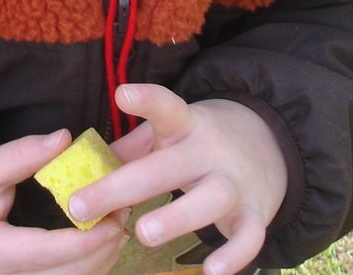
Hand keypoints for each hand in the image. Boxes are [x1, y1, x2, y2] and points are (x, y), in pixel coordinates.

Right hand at [0, 130, 128, 274]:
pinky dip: (93, 263)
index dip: (87, 237)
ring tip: (120, 218)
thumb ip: (22, 154)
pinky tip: (105, 236)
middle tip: (125, 209)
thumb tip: (65, 139)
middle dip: (104, 246)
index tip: (115, 212)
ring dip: (104, 255)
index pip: (48, 252)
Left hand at [67, 85, 287, 274]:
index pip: (167, 107)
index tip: (121, 95)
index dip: (147, 100)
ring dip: (177, 217)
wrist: (272, 144)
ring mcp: (234, 183)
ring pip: (210, 199)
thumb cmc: (201, 141)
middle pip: (168, 167)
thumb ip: (131, 149)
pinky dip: (234, 256)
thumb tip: (84, 166)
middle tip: (80, 205)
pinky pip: (248, 237)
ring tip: (143, 233)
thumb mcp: (171, 132)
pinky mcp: (255, 213)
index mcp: (187, 126)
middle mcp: (210, 152)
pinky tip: (211, 272)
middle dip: (123, 186)